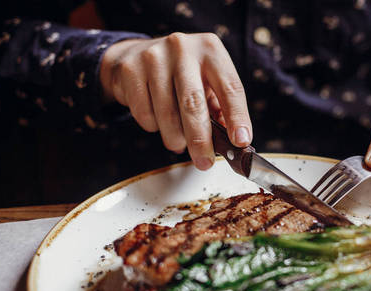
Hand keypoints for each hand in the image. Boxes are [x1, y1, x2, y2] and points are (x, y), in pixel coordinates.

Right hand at [99, 33, 251, 169]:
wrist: (137, 55)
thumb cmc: (183, 74)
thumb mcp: (208, 83)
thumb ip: (221, 109)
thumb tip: (233, 143)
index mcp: (211, 50)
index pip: (230, 87)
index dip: (237, 117)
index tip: (240, 141)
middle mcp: (183, 48)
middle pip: (193, 103)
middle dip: (200, 140)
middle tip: (204, 162)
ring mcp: (154, 57)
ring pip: (167, 113)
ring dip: (175, 138)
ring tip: (179, 142)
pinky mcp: (131, 69)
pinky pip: (144, 113)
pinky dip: (154, 127)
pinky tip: (158, 120)